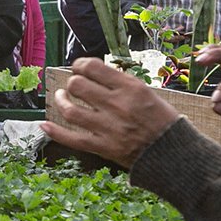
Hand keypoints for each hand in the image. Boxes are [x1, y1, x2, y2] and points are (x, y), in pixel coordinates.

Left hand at [39, 57, 178, 168]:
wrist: (175, 154)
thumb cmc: (164, 122)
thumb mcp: (148, 94)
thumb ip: (123, 85)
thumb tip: (98, 75)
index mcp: (130, 88)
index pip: (92, 67)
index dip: (80, 65)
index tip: (79, 68)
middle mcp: (117, 105)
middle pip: (78, 85)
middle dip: (72, 83)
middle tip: (74, 86)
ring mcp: (108, 127)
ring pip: (71, 110)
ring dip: (61, 101)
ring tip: (61, 97)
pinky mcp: (104, 147)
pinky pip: (72, 139)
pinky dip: (55, 132)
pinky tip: (45, 125)